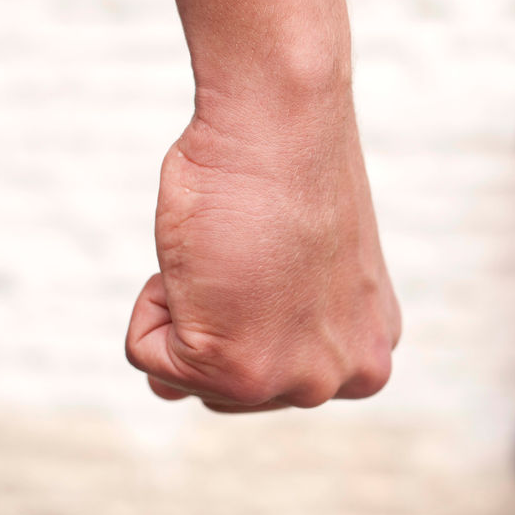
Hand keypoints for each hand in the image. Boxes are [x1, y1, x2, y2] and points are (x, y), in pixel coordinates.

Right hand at [125, 92, 400, 412]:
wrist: (281, 123)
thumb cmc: (280, 176)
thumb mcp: (287, 275)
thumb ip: (253, 339)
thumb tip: (169, 390)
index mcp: (367, 350)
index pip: (267, 373)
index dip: (241, 307)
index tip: (271, 254)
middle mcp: (347, 376)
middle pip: (225, 386)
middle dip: (211, 317)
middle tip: (246, 250)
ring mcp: (298, 381)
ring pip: (185, 375)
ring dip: (183, 308)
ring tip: (230, 254)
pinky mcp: (240, 370)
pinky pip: (146, 355)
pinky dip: (151, 303)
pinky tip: (206, 255)